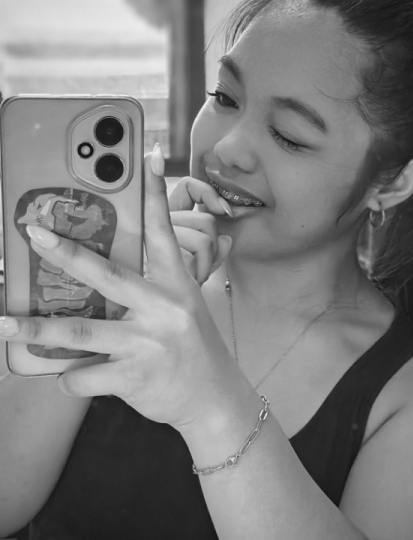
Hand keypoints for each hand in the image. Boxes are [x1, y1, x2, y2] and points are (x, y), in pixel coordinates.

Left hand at [0, 146, 243, 430]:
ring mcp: (148, 343)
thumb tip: (99, 285)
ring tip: (2, 323)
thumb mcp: (183, 310)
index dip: (154, 194)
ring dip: (33, 330)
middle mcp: (164, 309)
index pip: (163, 233)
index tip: (145, 157)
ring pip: (78, 331)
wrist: (212, 398)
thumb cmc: (194, 348)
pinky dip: (68, 376)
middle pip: (107, 275)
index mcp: (177, 286)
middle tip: (32, 232)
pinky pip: (81, 374)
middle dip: (65, 252)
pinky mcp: (133, 377)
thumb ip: (150, 293)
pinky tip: (73, 374)